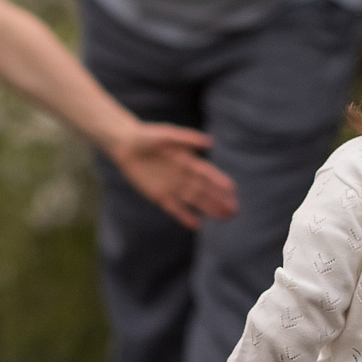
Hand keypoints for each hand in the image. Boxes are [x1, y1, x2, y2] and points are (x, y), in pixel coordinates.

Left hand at [111, 121, 239, 228]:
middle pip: (204, 190)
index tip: (233, 189)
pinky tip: (197, 226)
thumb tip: (210, 142)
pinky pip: (174, 208)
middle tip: (235, 210)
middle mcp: (183, 176)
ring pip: (194, 201)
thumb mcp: (167, 135)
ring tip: (225, 217)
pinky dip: (185, 217)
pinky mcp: (159, 195)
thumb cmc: (148, 136)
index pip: (207, 174)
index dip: (220, 181)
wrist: (126, 146)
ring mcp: (172, 187)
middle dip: (220, 200)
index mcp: (188, 161)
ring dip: (209, 209)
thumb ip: (187, 138)